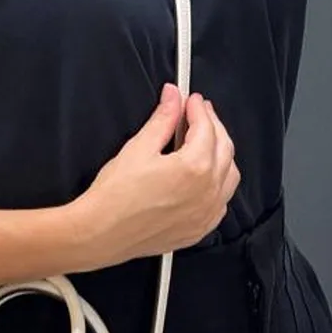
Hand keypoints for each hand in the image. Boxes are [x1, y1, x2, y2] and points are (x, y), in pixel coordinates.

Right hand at [77, 84, 240, 265]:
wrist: (101, 233)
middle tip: (200, 112)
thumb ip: (162, 119)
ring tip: (206, 141)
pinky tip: (207, 176)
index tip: (190, 100)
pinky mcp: (200, 229)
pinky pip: (222, 202)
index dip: (197, 109)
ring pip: (230, 175)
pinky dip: (219, 183)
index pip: (206, 128)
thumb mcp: (138, 148)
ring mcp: (206, 213)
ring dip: (222, 153)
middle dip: (213, 125)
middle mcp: (207, 192)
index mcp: (194, 168)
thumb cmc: (115, 197)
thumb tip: (172, 98)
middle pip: (224, 148)